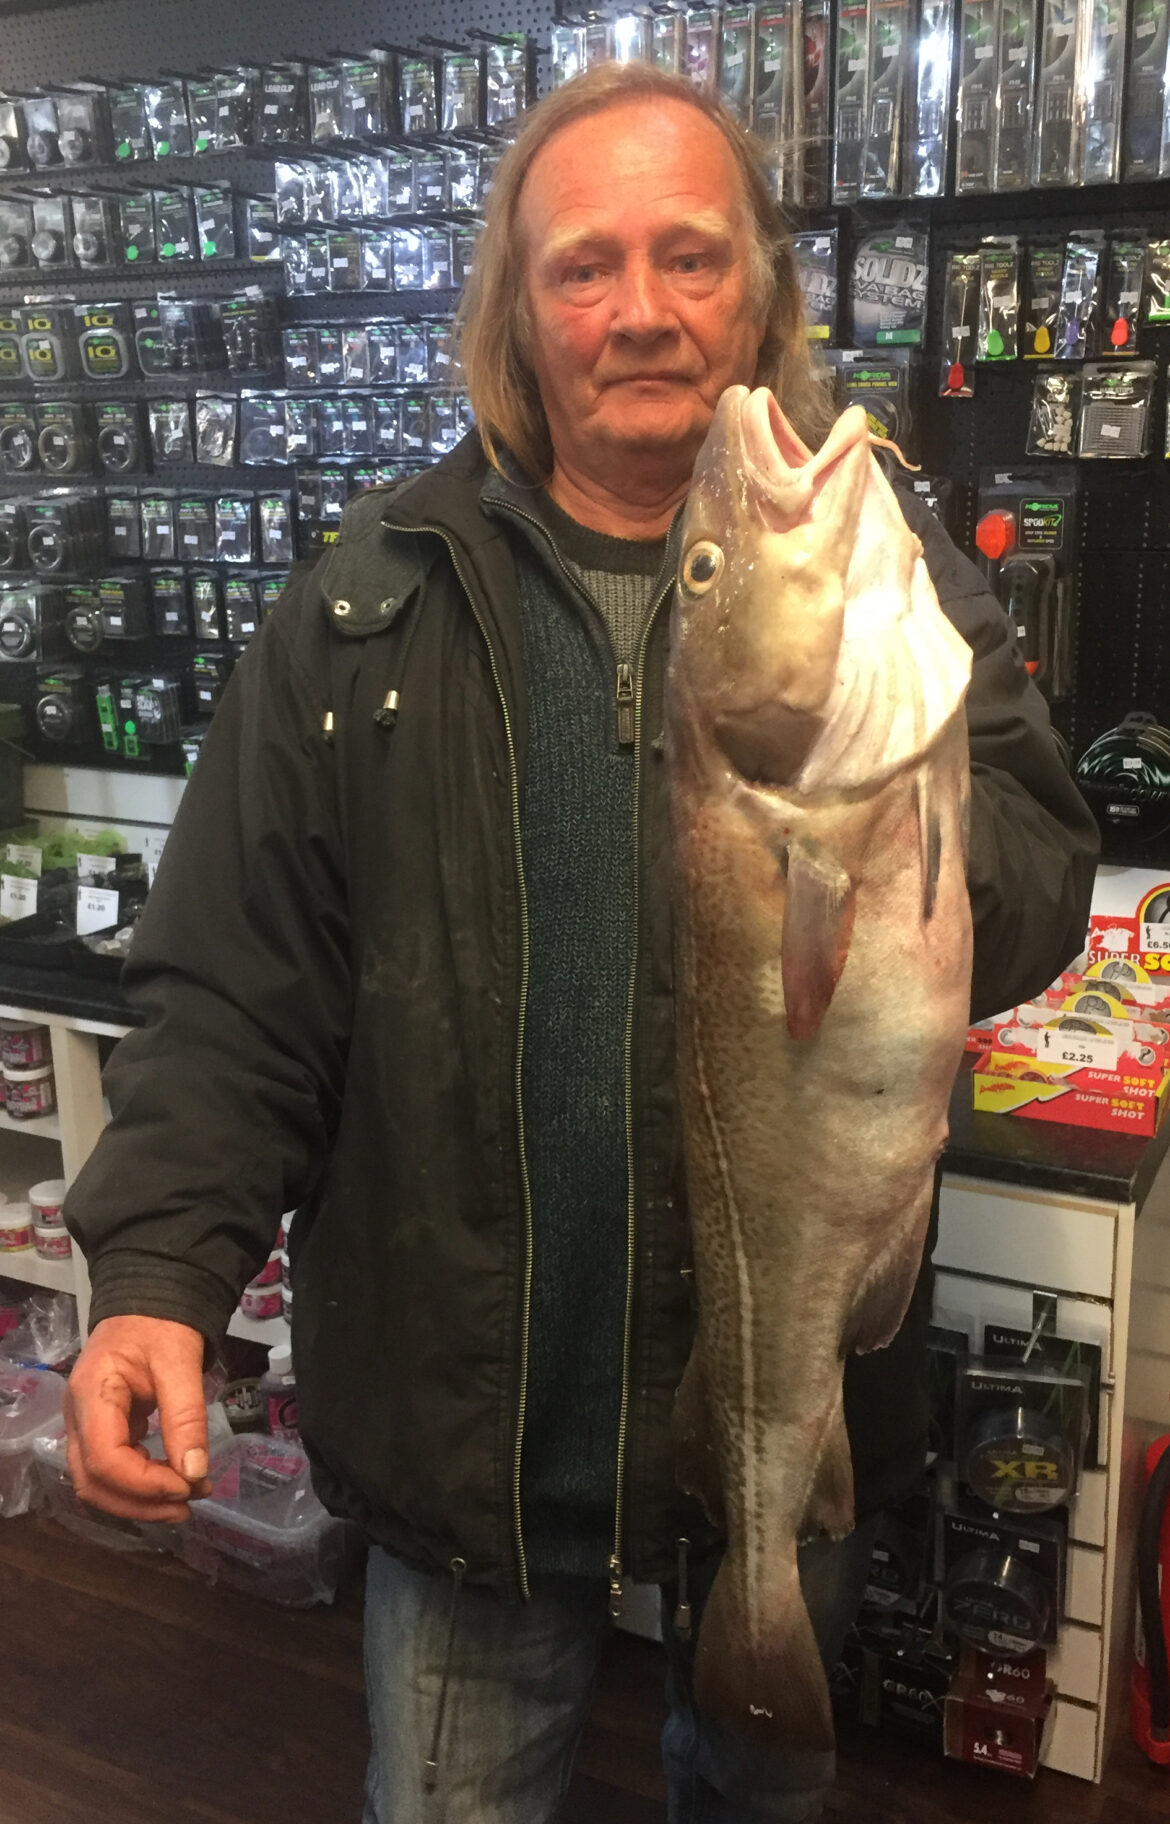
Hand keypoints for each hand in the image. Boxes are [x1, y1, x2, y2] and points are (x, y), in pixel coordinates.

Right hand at [65, 1315, 214, 1522]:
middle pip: (94, 1482)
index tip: (187, 1485)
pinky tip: (174, 1480)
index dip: (144, 1484)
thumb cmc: (161, 1323)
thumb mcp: (180, 1361)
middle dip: (141, 1503)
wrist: (148, 1299)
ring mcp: (85, 1424)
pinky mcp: (101, 1429)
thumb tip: (194, 1473)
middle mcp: (78, 1416)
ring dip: (141, 1500)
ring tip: (189, 1497)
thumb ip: (186, 1416)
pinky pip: (112, 1469)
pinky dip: (141, 1483)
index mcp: (92, 1394)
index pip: (104, 1460)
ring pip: (99, 1483)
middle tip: (190, 1505)